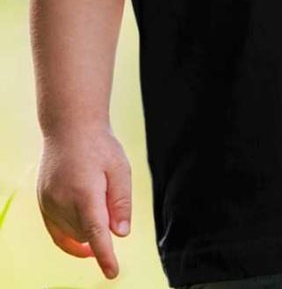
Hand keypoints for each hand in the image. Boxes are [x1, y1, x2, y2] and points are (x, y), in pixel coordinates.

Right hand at [36, 123, 131, 279]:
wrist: (69, 127)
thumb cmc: (99, 145)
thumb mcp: (120, 169)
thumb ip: (121, 203)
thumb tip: (121, 234)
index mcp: (85, 192)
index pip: (95, 233)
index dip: (105, 255)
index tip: (112, 272)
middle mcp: (62, 201)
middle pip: (86, 233)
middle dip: (102, 227)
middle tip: (108, 195)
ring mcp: (48, 203)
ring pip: (73, 233)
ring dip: (87, 228)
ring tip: (94, 194)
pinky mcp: (42, 203)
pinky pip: (57, 232)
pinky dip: (70, 239)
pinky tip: (84, 246)